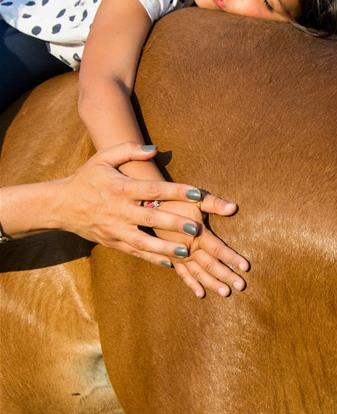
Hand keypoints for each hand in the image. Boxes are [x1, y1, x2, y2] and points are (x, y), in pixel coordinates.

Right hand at [51, 142, 240, 270]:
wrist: (61, 205)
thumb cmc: (87, 178)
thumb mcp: (103, 158)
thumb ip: (128, 150)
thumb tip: (154, 149)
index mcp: (120, 188)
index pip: (152, 189)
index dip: (176, 191)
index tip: (197, 194)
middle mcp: (118, 210)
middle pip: (150, 218)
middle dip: (173, 224)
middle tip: (195, 228)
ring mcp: (115, 229)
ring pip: (143, 242)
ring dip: (164, 248)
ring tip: (185, 251)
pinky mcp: (113, 242)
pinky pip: (135, 253)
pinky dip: (152, 259)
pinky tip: (170, 263)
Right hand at [151, 197, 248, 297]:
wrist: (150, 207)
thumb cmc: (176, 200)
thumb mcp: (196, 199)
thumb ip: (215, 204)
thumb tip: (234, 207)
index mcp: (198, 235)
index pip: (219, 250)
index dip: (232, 258)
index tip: (246, 267)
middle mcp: (189, 249)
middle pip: (211, 265)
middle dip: (226, 276)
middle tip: (241, 286)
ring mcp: (180, 256)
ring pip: (199, 273)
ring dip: (212, 284)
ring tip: (225, 293)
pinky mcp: (172, 258)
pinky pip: (183, 274)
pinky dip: (192, 284)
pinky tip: (201, 294)